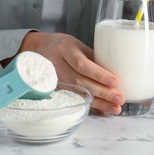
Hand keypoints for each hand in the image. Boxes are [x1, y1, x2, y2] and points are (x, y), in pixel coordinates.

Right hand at [2, 32, 124, 114]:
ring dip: (98, 102)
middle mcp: (56, 64)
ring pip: (76, 93)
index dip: (98, 74)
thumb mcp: (76, 45)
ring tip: (115, 108)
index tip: (115, 81)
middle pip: (80, 81)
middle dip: (102, 92)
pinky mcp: (51, 90)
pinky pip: (72, 99)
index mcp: (65, 49)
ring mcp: (51, 79)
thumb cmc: (61, 46)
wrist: (34, 48)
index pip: (82, 64)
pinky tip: (101, 109)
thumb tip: (114, 74)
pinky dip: (88, 105)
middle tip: (119, 99)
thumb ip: (92, 59)